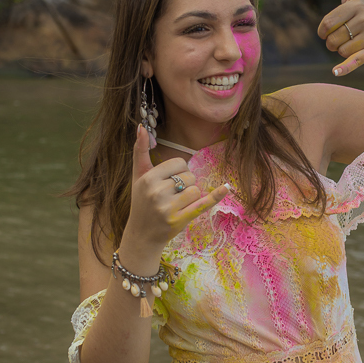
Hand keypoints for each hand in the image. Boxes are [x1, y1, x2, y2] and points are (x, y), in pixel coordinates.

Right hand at [123, 126, 229, 255]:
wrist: (141, 235)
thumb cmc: (141, 202)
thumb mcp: (137, 176)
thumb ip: (139, 151)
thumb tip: (141, 127)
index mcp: (148, 178)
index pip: (179, 163)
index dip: (178, 171)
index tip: (168, 182)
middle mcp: (157, 192)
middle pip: (189, 176)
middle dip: (185, 184)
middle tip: (170, 196)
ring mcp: (169, 207)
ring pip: (196, 190)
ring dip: (191, 196)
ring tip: (176, 204)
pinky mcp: (180, 220)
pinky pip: (202, 204)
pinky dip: (215, 196)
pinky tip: (226, 188)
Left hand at [317, 0, 363, 75]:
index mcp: (356, 5)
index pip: (326, 24)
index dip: (323, 31)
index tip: (327, 31)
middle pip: (332, 40)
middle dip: (333, 43)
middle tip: (344, 39)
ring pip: (341, 52)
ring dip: (342, 53)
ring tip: (354, 45)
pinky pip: (354, 61)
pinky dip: (344, 68)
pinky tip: (335, 71)